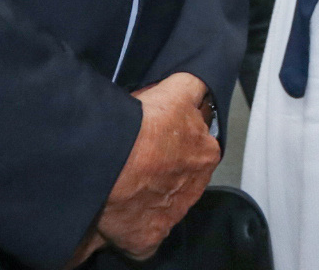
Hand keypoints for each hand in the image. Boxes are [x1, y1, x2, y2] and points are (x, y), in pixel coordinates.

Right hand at [90, 72, 220, 258]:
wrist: (111, 166)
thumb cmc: (143, 129)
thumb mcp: (177, 92)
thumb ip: (193, 85)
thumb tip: (202, 80)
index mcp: (206, 153)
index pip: (197, 143)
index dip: (175, 137)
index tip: (156, 135)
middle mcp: (194, 188)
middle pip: (180, 175)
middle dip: (164, 168)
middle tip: (138, 158)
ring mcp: (171, 216)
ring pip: (163, 203)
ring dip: (148, 195)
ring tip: (123, 183)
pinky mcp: (148, 239)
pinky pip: (144, 235)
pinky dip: (134, 227)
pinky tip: (120, 214)